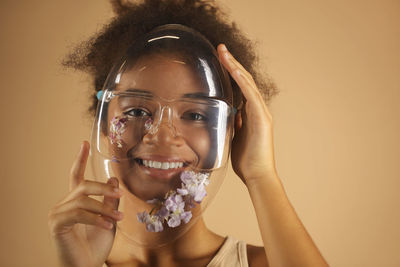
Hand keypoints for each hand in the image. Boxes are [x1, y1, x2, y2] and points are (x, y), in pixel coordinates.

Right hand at [48, 141, 122, 266]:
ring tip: (118, 219)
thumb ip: (110, 201)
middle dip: (103, 189)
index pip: (76, 175)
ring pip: (83, 199)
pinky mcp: (56, 224)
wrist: (86, 266)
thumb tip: (113, 180)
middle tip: (120, 195)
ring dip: (103, 208)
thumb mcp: (109, 219)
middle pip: (83, 185)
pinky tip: (107, 225)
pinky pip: (78, 213)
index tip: (84, 143)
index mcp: (76, 201)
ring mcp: (58, 214)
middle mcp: (64, 204)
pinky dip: (95, 218)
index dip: (80, 159)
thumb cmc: (96, 245)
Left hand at [217, 44, 277, 183]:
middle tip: (220, 48)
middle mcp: (257, 109)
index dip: (230, 71)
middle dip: (231, 62)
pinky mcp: (262, 117)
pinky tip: (232, 67)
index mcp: (250, 113)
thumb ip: (233, 123)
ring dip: (234, 65)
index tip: (219, 59)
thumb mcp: (234, 136)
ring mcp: (261, 112)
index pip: (240, 86)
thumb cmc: (245, 160)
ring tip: (223, 51)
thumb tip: (229, 114)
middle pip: (244, 79)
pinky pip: (250, 94)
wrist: (257, 175)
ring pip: (247, 82)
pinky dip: (241, 79)